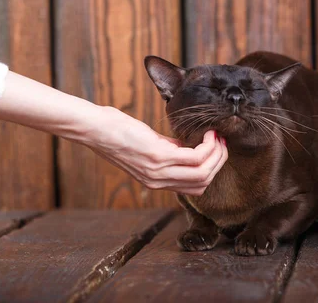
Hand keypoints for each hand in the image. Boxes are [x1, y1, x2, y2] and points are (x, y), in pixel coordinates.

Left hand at [0, 72, 227, 195]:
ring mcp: (159, 170)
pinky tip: (206, 134)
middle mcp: (159, 181)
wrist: (96, 130)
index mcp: (156, 182)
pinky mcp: (159, 156)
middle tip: (221, 142)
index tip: (216, 151)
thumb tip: (187, 147)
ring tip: (215, 137)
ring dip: (216, 153)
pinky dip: (207, 145)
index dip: (212, 171)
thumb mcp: (147, 148)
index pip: (195, 189)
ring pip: (203, 172)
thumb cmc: (119, 133)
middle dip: (218, 161)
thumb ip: (168, 152)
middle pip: (203, 182)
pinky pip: (195, 157)